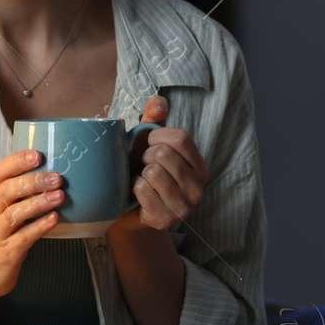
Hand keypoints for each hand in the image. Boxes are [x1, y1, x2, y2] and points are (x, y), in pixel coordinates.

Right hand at [0, 149, 62, 299]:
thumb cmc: (1, 234)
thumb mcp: (6, 209)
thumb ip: (23, 192)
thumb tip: (57, 170)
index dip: (17, 161)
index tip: (38, 154)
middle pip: (7, 191)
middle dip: (32, 182)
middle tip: (56, 178)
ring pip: (14, 214)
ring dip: (38, 203)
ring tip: (59, 196)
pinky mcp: (8, 251)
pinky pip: (24, 237)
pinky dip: (40, 226)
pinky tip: (55, 218)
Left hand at [117, 95, 207, 232]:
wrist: (125, 208)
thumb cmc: (139, 170)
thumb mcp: (147, 142)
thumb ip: (153, 118)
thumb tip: (158, 103)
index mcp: (199, 167)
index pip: (181, 138)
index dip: (157, 136)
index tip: (148, 144)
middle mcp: (198, 188)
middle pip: (164, 154)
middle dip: (145, 155)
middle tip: (142, 166)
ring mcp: (184, 207)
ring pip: (153, 172)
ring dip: (139, 173)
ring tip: (141, 180)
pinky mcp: (165, 220)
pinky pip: (142, 190)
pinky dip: (133, 187)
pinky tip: (135, 194)